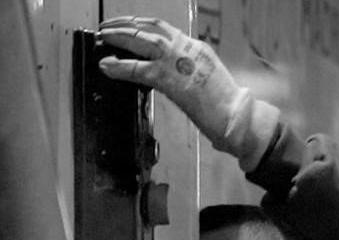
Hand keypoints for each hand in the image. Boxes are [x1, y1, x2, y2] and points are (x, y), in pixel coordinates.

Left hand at [97, 16, 240, 148]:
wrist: (234, 116)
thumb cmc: (225, 105)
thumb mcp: (208, 80)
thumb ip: (191, 73)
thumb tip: (178, 79)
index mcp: (196, 48)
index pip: (164, 28)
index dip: (143, 26)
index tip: (130, 26)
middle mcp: (186, 48)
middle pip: (150, 28)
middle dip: (126, 25)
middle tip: (108, 28)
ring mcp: (176, 60)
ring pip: (142, 40)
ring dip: (120, 36)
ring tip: (103, 37)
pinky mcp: (167, 78)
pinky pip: (137, 68)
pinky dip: (120, 66)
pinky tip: (107, 65)